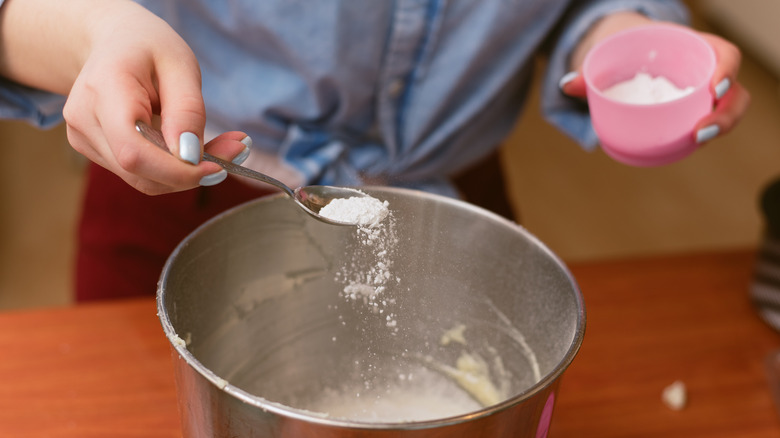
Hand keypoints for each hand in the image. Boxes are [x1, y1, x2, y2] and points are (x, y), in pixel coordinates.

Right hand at [0, 0, 247, 194]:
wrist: (112, 40)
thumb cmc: (148, 46)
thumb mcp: (180, 65)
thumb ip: (187, 110)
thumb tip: (190, 156)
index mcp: (103, 89)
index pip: (134, 153)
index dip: (177, 171)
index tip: (218, 168)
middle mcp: (84, 119)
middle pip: (140, 172)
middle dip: (191, 173)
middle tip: (234, 151)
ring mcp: (83, 138)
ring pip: (143, 179)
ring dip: (184, 173)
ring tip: (216, 145)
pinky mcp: (93, 150)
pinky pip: (139, 173)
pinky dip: (170, 169)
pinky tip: (185, 144)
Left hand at [559, 12, 749, 144]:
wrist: (631, 50)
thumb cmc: (625, 49)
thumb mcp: (613, 54)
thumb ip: (590, 72)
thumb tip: (567, 85)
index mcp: (693, 47)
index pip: (725, 54)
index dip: (726, 70)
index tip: (713, 87)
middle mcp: (705, 70)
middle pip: (734, 91)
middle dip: (727, 112)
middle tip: (701, 131)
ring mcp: (703, 94)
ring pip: (728, 110)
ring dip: (721, 126)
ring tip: (696, 140)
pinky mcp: (695, 111)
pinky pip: (709, 122)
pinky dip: (705, 133)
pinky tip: (689, 145)